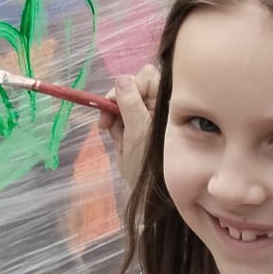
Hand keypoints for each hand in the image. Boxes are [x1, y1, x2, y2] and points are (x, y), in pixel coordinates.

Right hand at [107, 64, 160, 191]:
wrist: (149, 196)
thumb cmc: (148, 165)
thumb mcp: (137, 131)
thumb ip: (129, 102)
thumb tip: (121, 78)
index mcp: (165, 103)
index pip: (145, 77)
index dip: (128, 86)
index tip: (113, 103)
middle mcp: (159, 107)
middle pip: (133, 88)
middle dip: (118, 105)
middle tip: (107, 123)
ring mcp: (148, 119)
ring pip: (124, 105)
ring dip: (116, 119)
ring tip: (118, 139)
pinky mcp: (139, 130)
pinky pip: (122, 120)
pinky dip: (117, 130)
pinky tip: (119, 144)